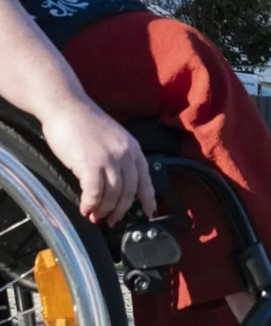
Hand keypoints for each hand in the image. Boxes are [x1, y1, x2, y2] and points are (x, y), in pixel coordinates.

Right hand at [41, 102, 155, 226]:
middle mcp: (126, 155)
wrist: (64, 105)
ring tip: (95, 216)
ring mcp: (109, 160)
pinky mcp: (91, 164)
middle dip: (120, 211)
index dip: (149, 200)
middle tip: (111, 221)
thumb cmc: (84, 123)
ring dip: (103, 210)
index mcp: (134, 149)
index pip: (146, 180)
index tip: (149, 213)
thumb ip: (119, 158)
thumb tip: (118, 186)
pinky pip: (95, 192)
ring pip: (113, 195)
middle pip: (129, 193)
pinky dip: (91, 204)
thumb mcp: (113, 139)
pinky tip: (85, 208)